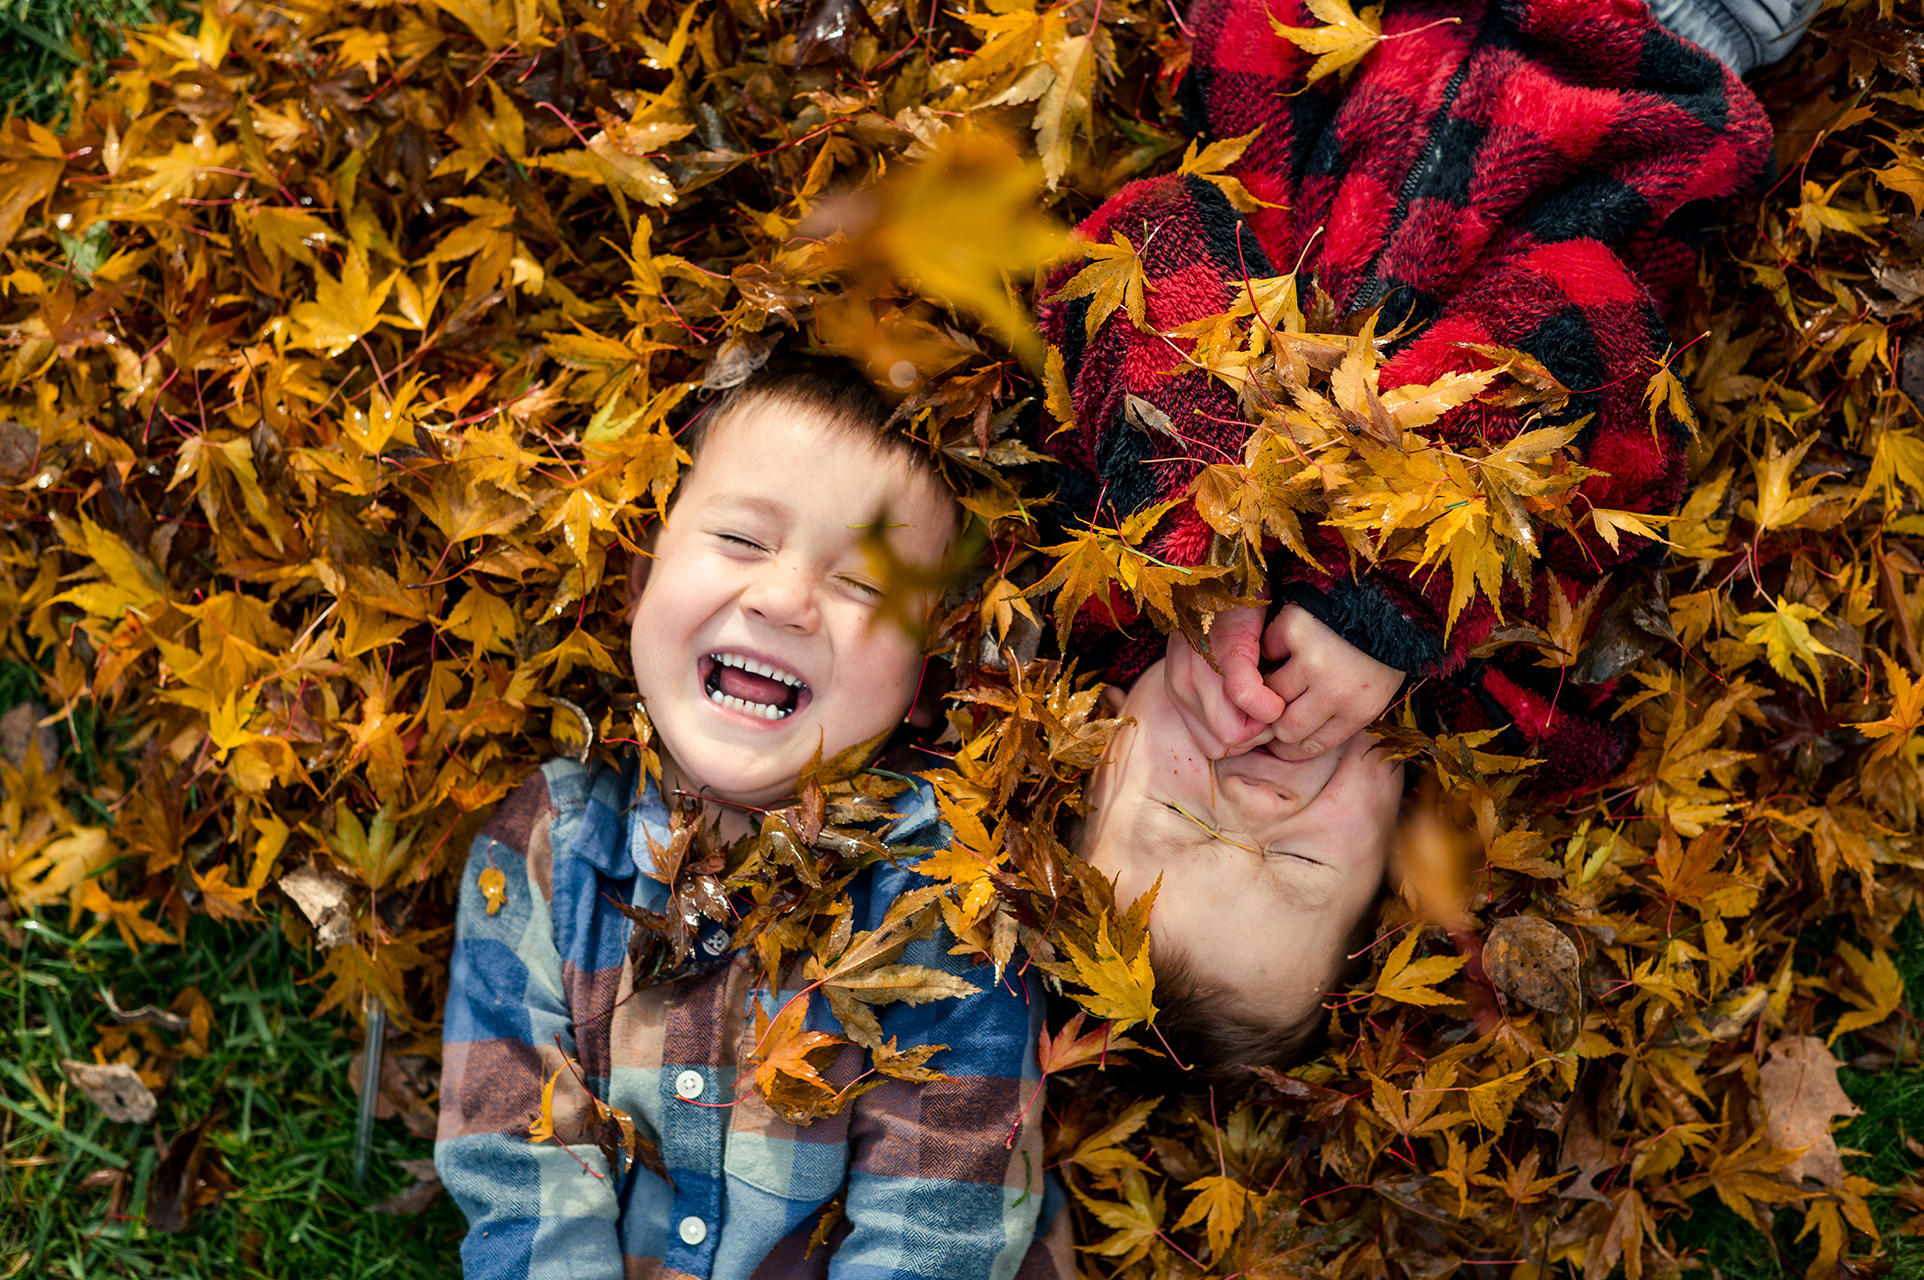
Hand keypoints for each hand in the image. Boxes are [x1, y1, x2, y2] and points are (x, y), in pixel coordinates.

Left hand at [1162, 605, 1286, 758]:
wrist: (1226, 566)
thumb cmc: (1227, 614)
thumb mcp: (1209, 661)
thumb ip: (1220, 697)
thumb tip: (1250, 735)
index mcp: (1178, 690)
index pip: (1212, 747)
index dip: (1243, 739)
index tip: (1261, 717)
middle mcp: (1179, 686)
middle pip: (1223, 746)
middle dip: (1255, 735)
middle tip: (1272, 707)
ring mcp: (1196, 671)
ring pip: (1234, 734)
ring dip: (1264, 723)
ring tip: (1276, 696)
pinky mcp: (1224, 652)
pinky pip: (1243, 698)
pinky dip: (1266, 704)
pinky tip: (1278, 693)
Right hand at [1260, 604, 1404, 759]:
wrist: (1391, 598)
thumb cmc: (1381, 649)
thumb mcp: (1373, 691)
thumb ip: (1340, 715)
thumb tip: (1290, 738)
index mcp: (1358, 711)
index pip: (1309, 745)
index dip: (1290, 746)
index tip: (1280, 740)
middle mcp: (1335, 691)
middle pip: (1285, 726)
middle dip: (1277, 717)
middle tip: (1275, 704)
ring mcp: (1313, 660)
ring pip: (1271, 690)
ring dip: (1274, 679)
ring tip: (1288, 666)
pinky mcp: (1295, 631)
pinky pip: (1268, 649)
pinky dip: (1275, 644)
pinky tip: (1292, 640)